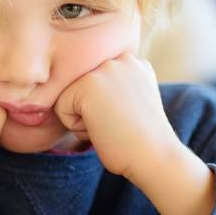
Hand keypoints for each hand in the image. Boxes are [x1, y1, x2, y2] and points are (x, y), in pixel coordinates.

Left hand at [55, 54, 179, 180]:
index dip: (103, 108)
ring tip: (112, 125)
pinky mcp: (89, 83)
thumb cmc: (141, 140)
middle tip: (119, 123)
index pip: (93, 83)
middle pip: (79, 87)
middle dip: (92, 111)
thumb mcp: (132, 101)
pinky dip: (76, 127)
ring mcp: (105, 68)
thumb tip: (86, 90)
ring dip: (83, 118)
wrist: (154, 156)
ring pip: (68, 96)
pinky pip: (61, 108)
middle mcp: (120, 58)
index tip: (127, 118)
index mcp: (132, 61)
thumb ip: (114, 87)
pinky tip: (103, 128)